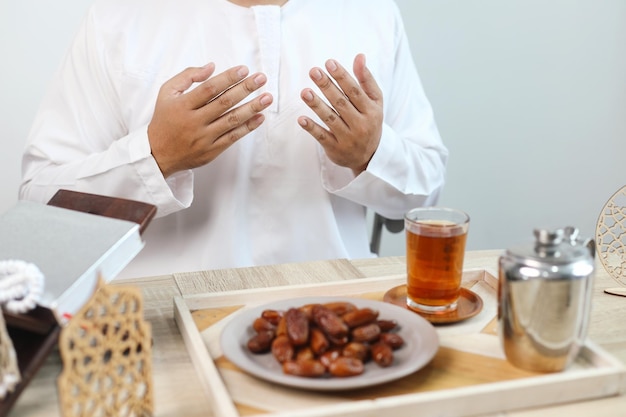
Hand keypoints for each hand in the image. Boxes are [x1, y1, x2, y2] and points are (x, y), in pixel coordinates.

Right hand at [148, 63, 272, 177]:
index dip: (228, 78)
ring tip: (267, 97)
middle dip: (245, 89)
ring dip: (252, 108)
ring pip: (232, 120)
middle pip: (224, 103)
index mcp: (182, 105)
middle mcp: (194, 121)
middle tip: (261, 79)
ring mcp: (204, 137)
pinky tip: (260, 117)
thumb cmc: (164, 120)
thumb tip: (211, 67)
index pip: (209, 89)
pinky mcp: (212, 150)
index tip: (244, 69)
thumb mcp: (166, 92)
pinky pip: (233, 137)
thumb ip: (187, 76)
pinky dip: (248, 127)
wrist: (157, 154)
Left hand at [298, 54, 382, 174]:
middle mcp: (360, 124)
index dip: (342, 76)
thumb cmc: (370, 121)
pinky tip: (301, 119)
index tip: (329, 63)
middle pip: (341, 103)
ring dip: (317, 105)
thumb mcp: (374, 101)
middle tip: (313, 71)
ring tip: (304, 92)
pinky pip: (322, 137)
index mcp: (371, 110)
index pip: (354, 91)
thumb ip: (366, 80)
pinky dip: (312, 128)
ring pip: (330, 119)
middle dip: (327, 86)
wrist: (370, 156)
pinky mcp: (335, 149)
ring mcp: (348, 138)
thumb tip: (359, 56)